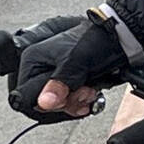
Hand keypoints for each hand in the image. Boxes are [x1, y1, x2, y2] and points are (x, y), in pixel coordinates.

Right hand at [9, 18, 127, 122]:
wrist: (119, 39)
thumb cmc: (95, 40)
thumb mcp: (76, 62)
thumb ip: (59, 83)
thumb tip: (44, 102)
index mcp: (33, 60)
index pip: (24, 95)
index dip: (45, 103)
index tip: (62, 99)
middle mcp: (41, 68)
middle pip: (43, 103)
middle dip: (66, 102)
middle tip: (82, 92)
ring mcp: (56, 76)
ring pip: (58, 104)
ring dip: (76, 102)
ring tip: (89, 91)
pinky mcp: (70, 82)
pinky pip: (70, 102)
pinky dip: (82, 101)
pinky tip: (91, 95)